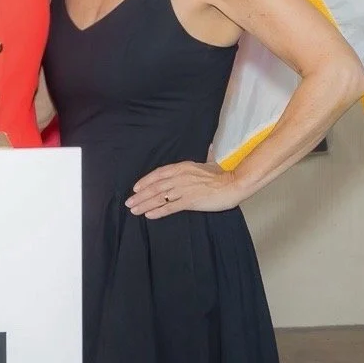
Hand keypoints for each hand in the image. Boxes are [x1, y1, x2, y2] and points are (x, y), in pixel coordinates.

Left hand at [126, 161, 243, 218]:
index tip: (136, 188)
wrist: (234, 183)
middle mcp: (180, 177)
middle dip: (140, 195)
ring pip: (159, 197)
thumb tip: (210, 146)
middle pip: (155, 187)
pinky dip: (158, 211)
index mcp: (183, 167)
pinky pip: (170, 207)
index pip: (159, 173)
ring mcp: (184, 189)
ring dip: (145, 204)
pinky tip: (149, 215)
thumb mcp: (211, 162)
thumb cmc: (223, 174)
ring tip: (135, 210)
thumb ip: (207, 156)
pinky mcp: (190, 201)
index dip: (145, 181)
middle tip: (129, 203)